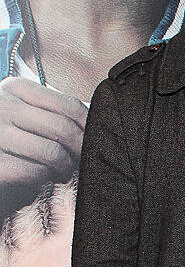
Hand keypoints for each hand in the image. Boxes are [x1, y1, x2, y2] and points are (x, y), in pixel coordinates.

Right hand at [0, 77, 86, 215]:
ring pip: (51, 152)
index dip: (88, 127)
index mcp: (16, 88)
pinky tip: (43, 177)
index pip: (68, 105)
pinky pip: (35, 172)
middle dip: (80, 150)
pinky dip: (45, 177)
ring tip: (62, 171)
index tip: (93, 141)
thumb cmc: (9, 138)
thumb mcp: (25, 114)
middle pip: (63, 129)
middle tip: (81, 161)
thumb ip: (51, 113)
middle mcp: (3, 106)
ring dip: (65, 167)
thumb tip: (92, 125)